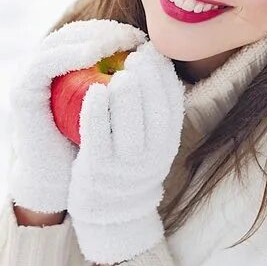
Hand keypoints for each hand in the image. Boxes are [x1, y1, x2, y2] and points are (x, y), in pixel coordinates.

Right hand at [7, 18, 148, 214]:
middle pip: (76, 33)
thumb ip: (126, 85)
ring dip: (89, 37)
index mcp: (66, 66)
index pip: (92, 36)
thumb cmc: (94, 147)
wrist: (59, 179)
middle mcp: (44, 65)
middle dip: (105, 31)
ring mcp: (29, 74)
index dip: (117, 32)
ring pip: (60, 42)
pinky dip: (69, 54)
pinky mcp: (22, 88)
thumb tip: (158, 58)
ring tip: (117, 41)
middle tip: (133, 35)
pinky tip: (93, 56)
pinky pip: (45, 62)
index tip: (145, 39)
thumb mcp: (114, 111)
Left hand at [67, 40, 184, 265]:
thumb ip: (151, 110)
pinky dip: (97, 113)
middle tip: (138, 54)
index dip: (165, 78)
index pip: (172, 107)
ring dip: (127, 96)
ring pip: (129, 127)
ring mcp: (123, 167)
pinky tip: (94, 90)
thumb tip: (155, 62)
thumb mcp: (148, 142)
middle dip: (149, 81)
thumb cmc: (125, 165)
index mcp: (165, 146)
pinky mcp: (97, 171)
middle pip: (155, 114)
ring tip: (122, 71)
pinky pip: (98, 138)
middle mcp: (150, 158)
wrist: (108, 213)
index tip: (154, 52)